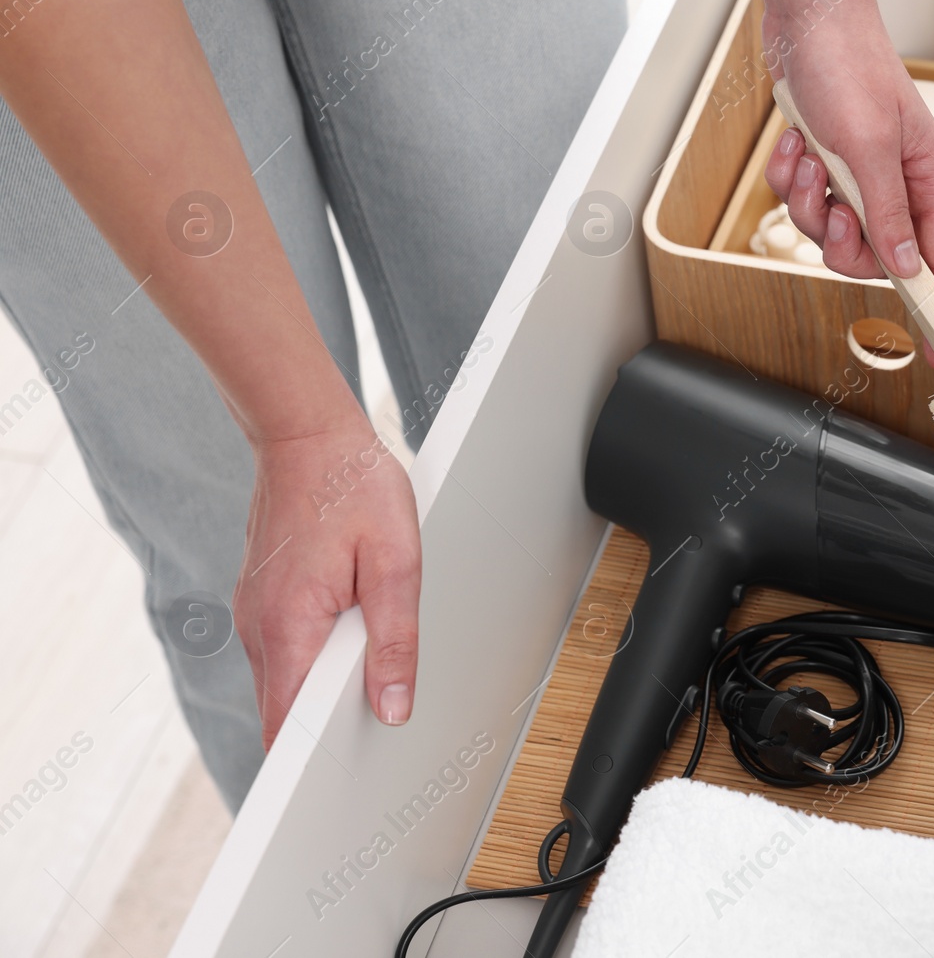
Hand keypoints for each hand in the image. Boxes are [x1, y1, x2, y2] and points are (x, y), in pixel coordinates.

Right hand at [231, 423, 421, 749]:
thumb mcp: (395, 565)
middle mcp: (260, 627)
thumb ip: (395, 642)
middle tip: (377, 724)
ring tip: (373, 673)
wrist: (309, 435)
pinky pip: (287, 648)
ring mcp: (256, 612)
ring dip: (325, 686)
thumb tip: (392, 707)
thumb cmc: (353, 486)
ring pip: (288, 678)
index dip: (313, 761)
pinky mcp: (264, 598)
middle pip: (287, 709)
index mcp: (289, 628)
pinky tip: (351, 637)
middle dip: (327, 725)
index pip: (288, 727)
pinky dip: (315, 656)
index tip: (341, 781)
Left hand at [761, 12, 933, 365]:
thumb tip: (905, 268)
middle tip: (831, 206)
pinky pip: (800, 201)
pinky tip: (794, 143)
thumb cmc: (849, 66)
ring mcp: (857, 176)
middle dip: (840, 239)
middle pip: (872, 257)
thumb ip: (887, 215)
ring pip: (827, 232)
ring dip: (806, 201)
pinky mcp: (823, 166)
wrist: (807, 18)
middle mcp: (897, 183)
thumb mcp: (870, 148)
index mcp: (927, 180)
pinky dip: (789, 177)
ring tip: (809, 157)